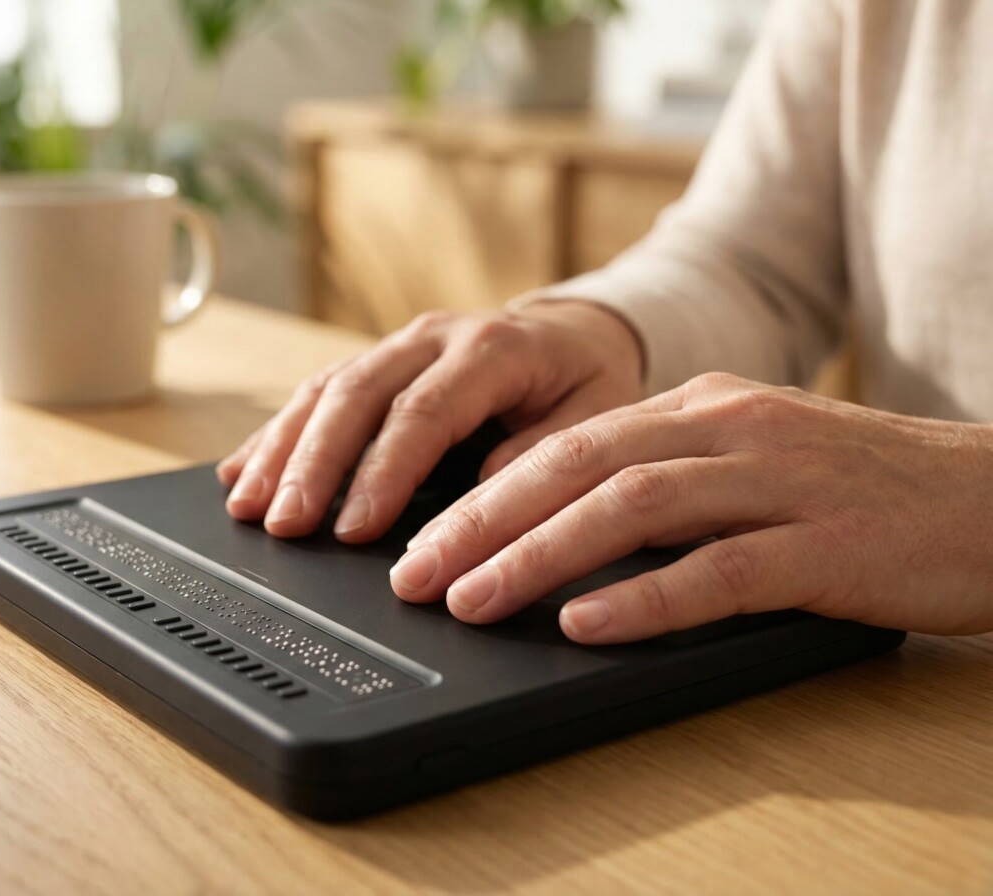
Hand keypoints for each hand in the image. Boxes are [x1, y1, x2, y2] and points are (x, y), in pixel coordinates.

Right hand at [217, 301, 644, 540]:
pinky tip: (242, 471)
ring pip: (325, 390)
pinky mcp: (376, 362)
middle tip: (283, 522)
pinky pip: (317, 391)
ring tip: (248, 505)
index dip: (383, 472)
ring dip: (281, 449)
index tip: (357, 530)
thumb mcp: (592, 415)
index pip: (424, 412)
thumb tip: (479, 500)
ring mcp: (398, 345)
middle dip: (312, 463)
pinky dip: (277, 435)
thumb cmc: (584, 378)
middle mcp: (433, 338)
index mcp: (492, 349)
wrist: (573, 331)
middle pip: (356, 395)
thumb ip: (540, 453)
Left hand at [392, 373, 992, 642]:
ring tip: (470, 599)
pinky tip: (585, 627)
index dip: (485, 492)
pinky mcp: (826, 547)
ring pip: (632, 509)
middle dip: (482, 522)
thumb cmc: (863, 492)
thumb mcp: (752, 460)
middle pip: (577, 466)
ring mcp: (778, 483)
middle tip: (414, 573)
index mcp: (704, 409)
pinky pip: (720, 571)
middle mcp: (729, 430)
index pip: (568, 442)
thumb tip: (563, 527)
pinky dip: (644, 599)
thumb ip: (667, 480)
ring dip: (538, 556)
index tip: (422, 538)